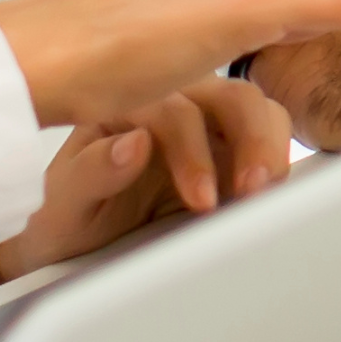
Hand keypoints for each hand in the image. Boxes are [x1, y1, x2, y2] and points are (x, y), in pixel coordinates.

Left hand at [0, 77, 293, 279]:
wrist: (68, 246)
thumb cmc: (63, 219)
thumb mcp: (63, 205)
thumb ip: (92, 171)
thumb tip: (135, 143)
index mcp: (128, 106)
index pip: (174, 110)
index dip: (193, 152)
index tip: (201, 200)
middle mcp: (172, 103)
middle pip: (228, 95)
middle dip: (251, 137)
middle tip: (253, 188)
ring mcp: (206, 124)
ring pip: (256, 108)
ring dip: (269, 145)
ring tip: (265, 190)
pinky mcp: (229, 150)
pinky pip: (266, 135)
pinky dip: (277, 156)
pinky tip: (272, 189)